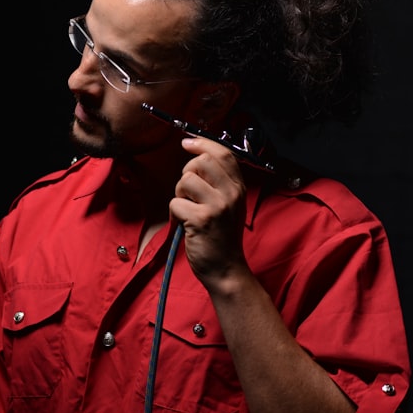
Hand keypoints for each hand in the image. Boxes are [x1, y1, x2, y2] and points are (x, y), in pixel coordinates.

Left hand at [168, 136, 249, 290]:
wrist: (226, 269)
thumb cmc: (222, 237)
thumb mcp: (230, 205)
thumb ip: (219, 182)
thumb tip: (197, 156)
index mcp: (239, 188)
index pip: (224, 153)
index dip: (203, 143)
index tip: (187, 143)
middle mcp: (232, 194)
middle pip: (201, 161)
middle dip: (187, 172)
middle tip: (187, 192)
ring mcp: (218, 206)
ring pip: (186, 180)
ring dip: (179, 194)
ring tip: (187, 209)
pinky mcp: (202, 220)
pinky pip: (175, 203)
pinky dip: (174, 214)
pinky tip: (183, 225)